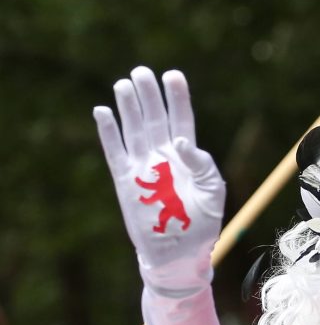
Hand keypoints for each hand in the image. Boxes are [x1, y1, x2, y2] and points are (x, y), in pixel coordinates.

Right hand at [94, 67, 224, 292]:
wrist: (180, 253)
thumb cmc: (201, 223)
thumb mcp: (213, 192)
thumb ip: (202, 164)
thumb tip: (183, 142)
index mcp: (187, 157)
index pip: (182, 121)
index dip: (178, 99)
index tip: (173, 76)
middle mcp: (163, 157)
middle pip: (155, 119)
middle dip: (150, 96)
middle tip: (142, 72)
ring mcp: (143, 167)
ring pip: (134, 130)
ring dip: (128, 107)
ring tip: (124, 84)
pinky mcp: (126, 181)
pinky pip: (114, 151)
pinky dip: (108, 132)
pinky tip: (102, 111)